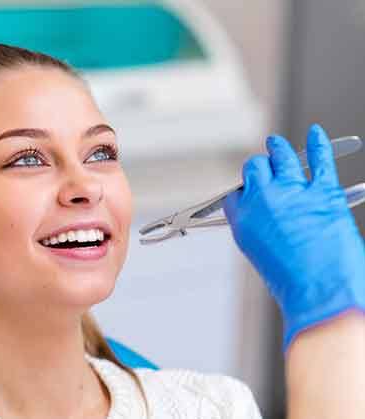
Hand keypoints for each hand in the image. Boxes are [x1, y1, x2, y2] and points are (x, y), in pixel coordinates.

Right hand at [223, 124, 364, 350]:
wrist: (321, 292)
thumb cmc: (293, 283)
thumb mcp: (262, 259)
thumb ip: (261, 234)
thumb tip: (270, 224)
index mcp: (243, 220)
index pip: (233, 196)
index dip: (242, 193)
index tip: (247, 193)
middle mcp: (263, 200)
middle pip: (254, 168)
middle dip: (257, 168)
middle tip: (262, 167)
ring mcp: (293, 192)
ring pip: (281, 158)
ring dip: (277, 149)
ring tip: (276, 145)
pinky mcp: (324, 191)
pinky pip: (320, 161)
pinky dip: (320, 146)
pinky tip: (317, 135)